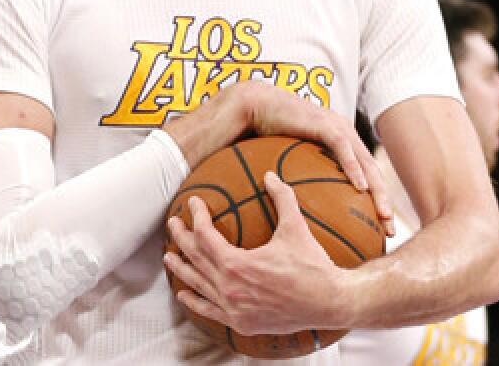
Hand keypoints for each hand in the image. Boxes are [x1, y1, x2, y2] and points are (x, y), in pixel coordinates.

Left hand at [163, 172, 348, 334]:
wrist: (330, 303)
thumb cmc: (313, 266)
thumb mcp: (296, 228)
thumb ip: (282, 198)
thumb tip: (270, 175)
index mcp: (237, 265)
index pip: (205, 236)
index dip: (197, 216)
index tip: (194, 203)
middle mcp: (230, 289)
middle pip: (195, 258)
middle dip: (181, 238)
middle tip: (173, 223)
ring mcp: (234, 309)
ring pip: (198, 285)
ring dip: (181, 269)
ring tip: (169, 257)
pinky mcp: (242, 323)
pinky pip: (210, 311)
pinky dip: (195, 302)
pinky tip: (184, 294)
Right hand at [240, 81, 392, 234]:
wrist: (253, 103)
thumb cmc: (266, 132)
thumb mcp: (287, 160)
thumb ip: (294, 181)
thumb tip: (288, 213)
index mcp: (339, 142)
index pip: (365, 175)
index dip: (375, 200)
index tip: (378, 227)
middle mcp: (343, 134)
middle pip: (372, 173)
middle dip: (384, 202)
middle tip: (389, 231)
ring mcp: (336, 127)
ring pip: (365, 163)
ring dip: (378, 190)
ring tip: (384, 215)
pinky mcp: (323, 123)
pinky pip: (342, 148)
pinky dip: (354, 168)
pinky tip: (361, 189)